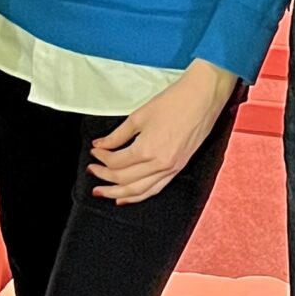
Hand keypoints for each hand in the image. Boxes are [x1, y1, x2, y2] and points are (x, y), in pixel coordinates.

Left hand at [89, 60, 237, 205]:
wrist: (203, 97)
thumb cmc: (173, 101)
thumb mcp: (139, 116)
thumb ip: (117, 135)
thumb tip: (100, 145)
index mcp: (147, 150)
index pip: (116, 162)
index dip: (101, 158)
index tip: (94, 150)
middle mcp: (159, 164)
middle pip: (124, 180)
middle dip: (104, 177)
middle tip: (91, 171)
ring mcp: (170, 169)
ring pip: (139, 191)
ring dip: (118, 194)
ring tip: (102, 192)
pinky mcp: (178, 168)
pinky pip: (155, 189)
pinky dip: (139, 196)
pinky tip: (126, 197)